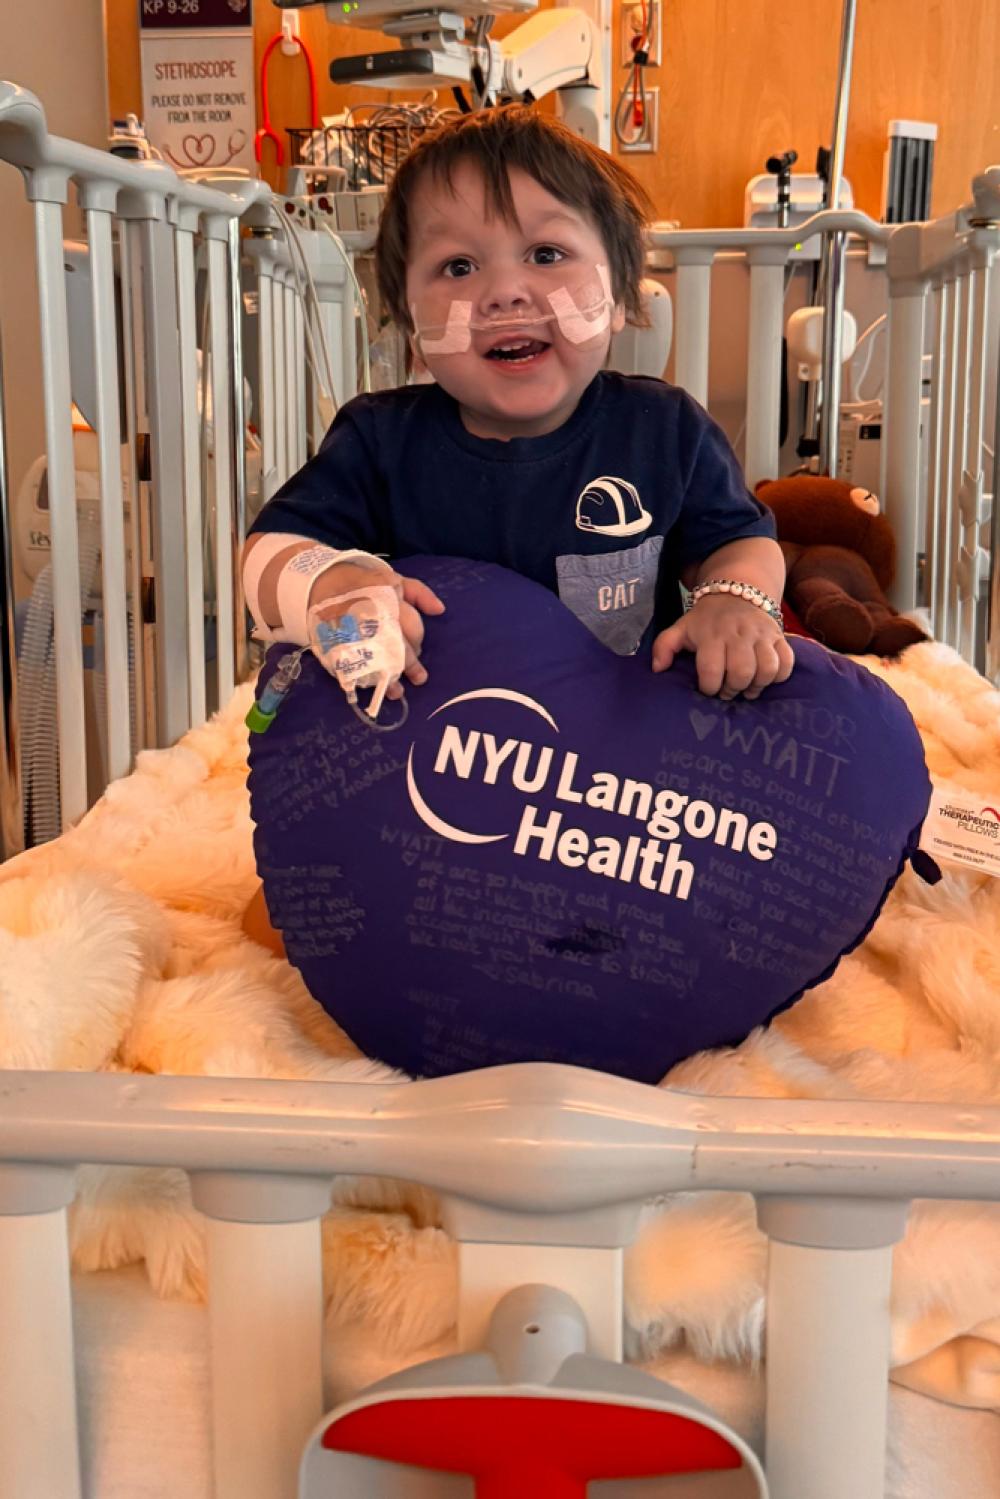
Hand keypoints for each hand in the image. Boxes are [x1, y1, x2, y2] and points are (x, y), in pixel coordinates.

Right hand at [310, 563, 444, 699]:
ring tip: (397, 692)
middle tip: (419, 678)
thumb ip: (419, 592)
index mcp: (390, 601)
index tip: (417, 651)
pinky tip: (371, 685)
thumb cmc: (363, 582)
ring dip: (389, 677)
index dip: (417, 642)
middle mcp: (374, 618)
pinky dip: (363, 676)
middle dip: (410, 665)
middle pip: (398, 647)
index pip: (412, 627)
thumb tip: (440, 610)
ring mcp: (355, 633)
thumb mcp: (393, 578)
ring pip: (378, 660)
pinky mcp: (337, 644)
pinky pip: (354, 664)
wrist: (321, 581)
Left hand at [652, 593, 794, 699]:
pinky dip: (779, 675)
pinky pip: (787, 661)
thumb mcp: (680, 628)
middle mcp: (738, 634)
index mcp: (712, 635)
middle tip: (727, 691)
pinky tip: (765, 678)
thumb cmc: (705, 619)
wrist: (736, 590)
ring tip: (747, 689)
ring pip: (767, 668)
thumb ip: (663, 647)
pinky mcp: (779, 636)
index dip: (709, 687)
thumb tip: (657, 669)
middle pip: (742, 671)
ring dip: (757, 685)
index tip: (707, 689)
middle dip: (733, 689)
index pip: (711, 670)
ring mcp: (761, 634)